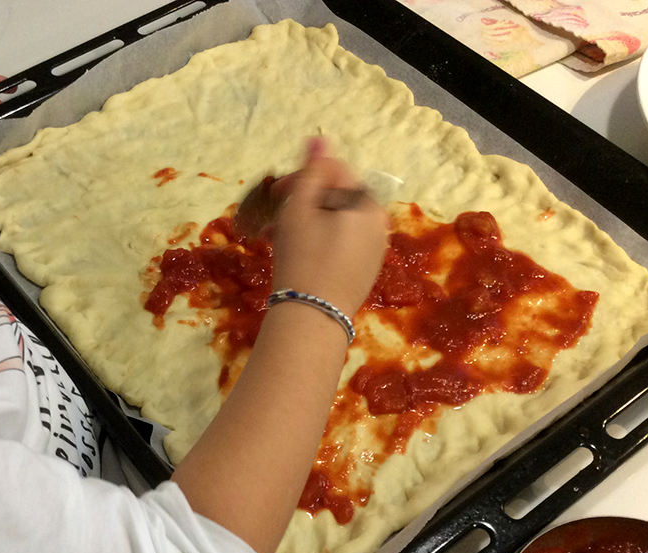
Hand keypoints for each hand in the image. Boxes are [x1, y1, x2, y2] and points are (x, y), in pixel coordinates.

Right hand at [270, 138, 388, 316]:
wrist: (313, 318)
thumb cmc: (303, 258)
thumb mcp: (301, 209)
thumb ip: (312, 170)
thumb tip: (320, 138)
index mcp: (366, 204)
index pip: (334, 171)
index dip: (301, 176)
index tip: (274, 193)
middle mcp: (377, 224)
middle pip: (334, 198)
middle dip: (300, 202)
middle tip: (271, 217)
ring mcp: (372, 250)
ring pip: (333, 222)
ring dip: (303, 222)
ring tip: (273, 238)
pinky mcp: (363, 272)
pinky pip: (338, 244)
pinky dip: (315, 241)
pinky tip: (290, 254)